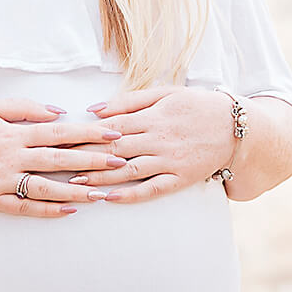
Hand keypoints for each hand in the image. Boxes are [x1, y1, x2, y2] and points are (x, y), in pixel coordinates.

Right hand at [0, 98, 130, 218]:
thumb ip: (23, 107)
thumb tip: (58, 112)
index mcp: (11, 132)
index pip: (59, 132)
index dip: (89, 133)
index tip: (114, 134)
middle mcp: (9, 157)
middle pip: (59, 160)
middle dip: (93, 161)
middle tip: (122, 163)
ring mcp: (0, 181)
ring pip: (46, 187)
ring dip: (78, 190)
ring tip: (104, 194)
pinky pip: (24, 207)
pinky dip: (48, 210)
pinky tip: (69, 210)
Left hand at [74, 85, 235, 204]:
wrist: (236, 127)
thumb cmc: (198, 106)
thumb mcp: (165, 93)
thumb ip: (129, 100)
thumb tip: (95, 109)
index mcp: (152, 117)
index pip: (110, 127)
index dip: (83, 134)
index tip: (59, 139)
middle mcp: (158, 140)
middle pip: (113, 151)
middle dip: (83, 157)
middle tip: (55, 164)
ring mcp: (169, 161)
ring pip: (129, 171)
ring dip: (101, 178)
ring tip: (76, 183)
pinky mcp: (180, 179)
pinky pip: (152, 189)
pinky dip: (130, 195)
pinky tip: (110, 199)